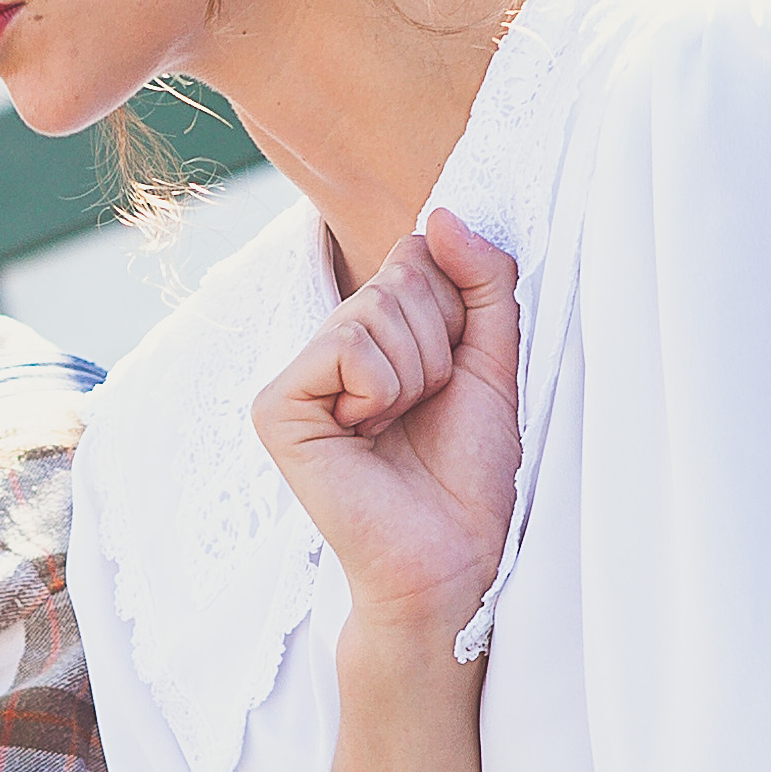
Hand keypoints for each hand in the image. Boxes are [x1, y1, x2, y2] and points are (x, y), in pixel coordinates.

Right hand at [253, 209, 521, 639]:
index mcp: (374, 334)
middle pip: (398, 277)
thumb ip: (483, 280)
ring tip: (400, 428)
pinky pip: (345, 346)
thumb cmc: (469, 474)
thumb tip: (442, 213)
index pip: (417, 257)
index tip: (453, 378)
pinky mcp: (276, 407)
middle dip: (439, 345)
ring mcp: (297, 376)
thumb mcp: (494, 360)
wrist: (451, 558)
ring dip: (415, 374)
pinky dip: (380, 389)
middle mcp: (329, 347)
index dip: (457, 312)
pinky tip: (367, 436)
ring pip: (374, 310)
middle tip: (426, 411)